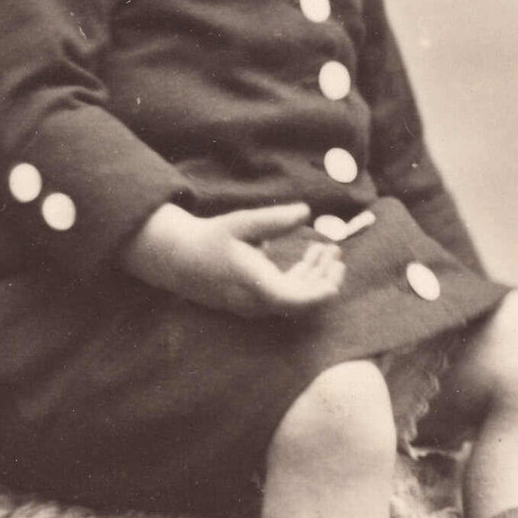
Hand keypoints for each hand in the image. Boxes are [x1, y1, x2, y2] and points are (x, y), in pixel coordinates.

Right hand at [119, 201, 344, 317]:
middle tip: (336, 252)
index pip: (295, 300)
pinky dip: (302, 278)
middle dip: (325, 277)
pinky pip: (286, 295)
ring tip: (328, 250)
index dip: (322, 291)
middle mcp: (257, 303)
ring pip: (296, 298)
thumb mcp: (240, 223)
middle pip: (302, 301)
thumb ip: (274, 220)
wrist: (179, 259)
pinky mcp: (256, 302)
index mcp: (254, 285)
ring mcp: (256, 306)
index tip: (338, 272)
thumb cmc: (211, 239)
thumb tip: (306, 211)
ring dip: (315, 276)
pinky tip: (310, 256)